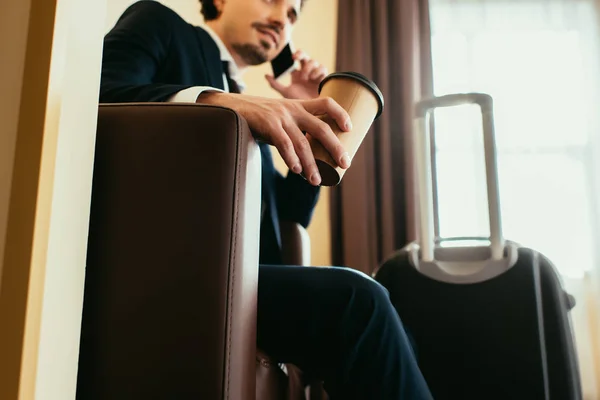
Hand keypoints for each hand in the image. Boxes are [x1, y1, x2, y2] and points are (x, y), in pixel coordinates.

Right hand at [197, 92, 351, 185]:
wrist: (228, 106)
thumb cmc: (255, 118)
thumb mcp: (278, 118)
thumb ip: (292, 132)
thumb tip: (305, 158)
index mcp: (297, 105)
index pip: (326, 103)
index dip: (341, 114)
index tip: (350, 128)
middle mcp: (292, 109)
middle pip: (321, 127)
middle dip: (335, 146)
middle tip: (345, 163)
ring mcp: (280, 117)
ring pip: (302, 142)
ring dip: (311, 164)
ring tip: (316, 180)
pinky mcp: (267, 124)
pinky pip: (283, 143)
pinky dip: (291, 158)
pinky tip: (297, 171)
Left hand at [265, 50, 327, 99]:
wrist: (312, 113)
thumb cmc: (299, 103)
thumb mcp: (286, 93)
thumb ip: (275, 84)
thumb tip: (265, 75)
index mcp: (297, 73)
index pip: (296, 59)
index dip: (294, 54)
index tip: (290, 57)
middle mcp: (307, 72)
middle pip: (305, 56)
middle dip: (301, 55)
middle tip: (295, 59)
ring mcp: (316, 75)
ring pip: (314, 62)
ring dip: (308, 67)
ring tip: (305, 78)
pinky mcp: (324, 79)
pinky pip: (323, 69)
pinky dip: (318, 71)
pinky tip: (313, 78)